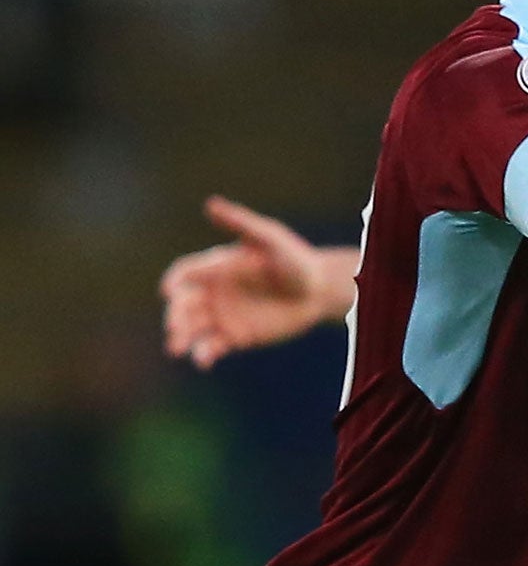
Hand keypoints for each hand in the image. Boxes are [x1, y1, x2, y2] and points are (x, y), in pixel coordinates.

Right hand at [161, 196, 352, 367]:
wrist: (319, 290)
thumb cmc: (294, 258)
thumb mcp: (269, 238)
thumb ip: (240, 223)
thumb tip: (210, 204)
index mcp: (215, 267)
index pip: (185, 274)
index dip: (175, 281)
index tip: (170, 290)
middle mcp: (213, 291)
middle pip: (183, 304)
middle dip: (175, 315)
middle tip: (174, 326)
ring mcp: (222, 315)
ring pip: (192, 328)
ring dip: (181, 337)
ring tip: (175, 348)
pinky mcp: (235, 336)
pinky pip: (212, 347)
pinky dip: (204, 354)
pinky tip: (204, 361)